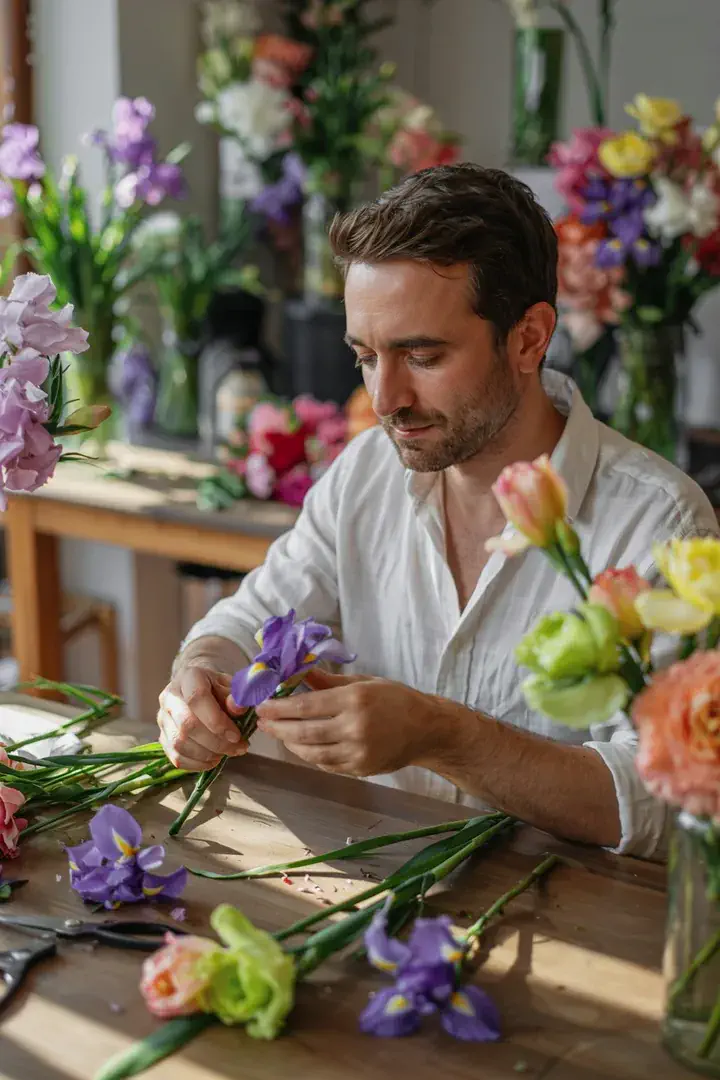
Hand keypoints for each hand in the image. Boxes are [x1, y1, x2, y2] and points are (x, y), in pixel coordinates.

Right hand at [157, 664, 247, 770]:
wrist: (200, 690)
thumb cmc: (219, 689)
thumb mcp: (232, 687)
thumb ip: (236, 697)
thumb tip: (238, 707)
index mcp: (189, 676)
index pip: (197, 699)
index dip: (217, 721)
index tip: (237, 735)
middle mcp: (170, 696)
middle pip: (187, 724)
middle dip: (216, 742)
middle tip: (237, 748)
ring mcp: (163, 717)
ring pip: (180, 743)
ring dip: (207, 754)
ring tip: (227, 753)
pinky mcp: (162, 736)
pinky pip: (175, 756)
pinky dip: (196, 764)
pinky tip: (213, 761)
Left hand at [255, 669, 439, 776]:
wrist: (427, 729)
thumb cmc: (396, 699)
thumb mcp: (364, 682)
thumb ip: (330, 681)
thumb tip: (300, 673)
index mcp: (355, 700)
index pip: (307, 706)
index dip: (280, 707)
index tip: (262, 705)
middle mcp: (355, 727)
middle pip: (304, 731)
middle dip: (278, 727)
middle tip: (262, 722)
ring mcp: (358, 752)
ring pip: (312, 753)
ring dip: (291, 744)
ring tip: (279, 734)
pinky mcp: (360, 769)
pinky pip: (326, 764)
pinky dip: (310, 756)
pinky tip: (301, 746)